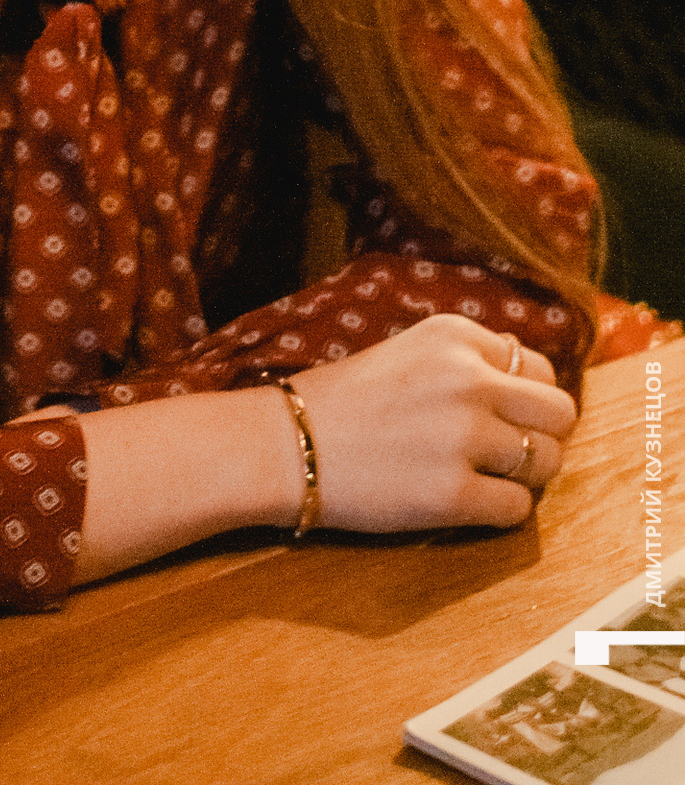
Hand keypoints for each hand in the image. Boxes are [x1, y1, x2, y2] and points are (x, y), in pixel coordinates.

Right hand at [288, 313, 576, 532]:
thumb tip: (530, 380)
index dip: (525, 399)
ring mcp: (464, 437)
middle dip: (544, 436)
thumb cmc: (345, 400)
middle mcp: (469, 378)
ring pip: (547, 463)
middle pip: (560, 412)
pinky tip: (466, 503)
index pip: (539, 368)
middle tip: (511, 454)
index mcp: (457, 335)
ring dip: (525, 477)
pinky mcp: (454, 494)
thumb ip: (469, 359)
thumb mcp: (410, 351)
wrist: (286, 444)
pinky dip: (501, 511)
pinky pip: (518, 510)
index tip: (501, 417)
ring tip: (484, 478)